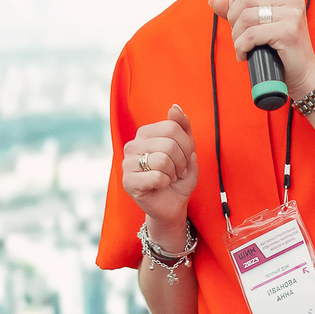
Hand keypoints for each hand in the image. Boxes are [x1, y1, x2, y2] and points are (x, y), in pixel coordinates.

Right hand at [122, 104, 196, 242]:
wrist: (172, 205)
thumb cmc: (178, 178)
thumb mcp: (187, 150)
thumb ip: (183, 127)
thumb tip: (174, 107)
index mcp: (145, 133)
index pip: (173, 126)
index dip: (187, 145)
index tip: (185, 158)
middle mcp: (133, 144)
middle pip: (169, 143)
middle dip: (182, 161)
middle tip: (178, 172)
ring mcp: (128, 163)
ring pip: (163, 159)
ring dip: (173, 173)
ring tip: (169, 178)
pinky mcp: (128, 181)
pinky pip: (156, 176)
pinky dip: (165, 183)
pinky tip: (160, 186)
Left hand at [208, 0, 314, 104]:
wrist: (303, 74)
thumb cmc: (283, 49)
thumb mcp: (261, 23)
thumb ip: (239, 10)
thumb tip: (213, 1)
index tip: (235, 8)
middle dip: (233, 18)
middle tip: (237, 34)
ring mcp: (291, 14)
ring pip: (246, 16)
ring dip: (236, 36)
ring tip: (241, 47)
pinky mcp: (288, 31)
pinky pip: (251, 35)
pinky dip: (241, 47)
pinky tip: (244, 55)